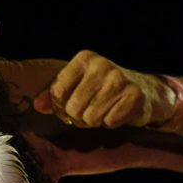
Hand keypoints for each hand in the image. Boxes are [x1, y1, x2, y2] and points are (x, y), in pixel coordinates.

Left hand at [33, 50, 174, 128]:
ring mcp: (120, 79)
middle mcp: (102, 65)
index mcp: (85, 59)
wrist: (145, 89)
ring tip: (103, 111)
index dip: (60, 107)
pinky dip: (111, 122)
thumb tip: (37, 105)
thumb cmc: (102, 89)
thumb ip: (54, 94)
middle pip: (73, 109)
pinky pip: (109, 122)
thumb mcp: (77, 85)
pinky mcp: (135, 96)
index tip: (70, 106)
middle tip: (89, 111)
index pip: (57, 93)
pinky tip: (117, 112)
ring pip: (90, 118)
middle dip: (78, 117)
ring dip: (95, 121)